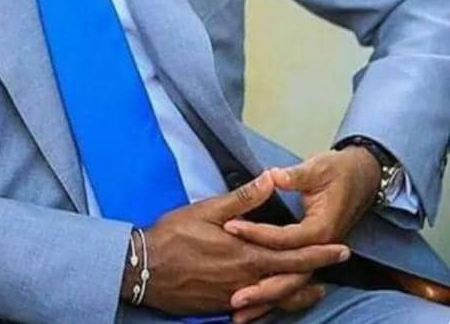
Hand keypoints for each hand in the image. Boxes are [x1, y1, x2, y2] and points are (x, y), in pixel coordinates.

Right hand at [121, 170, 350, 316]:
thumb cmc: (174, 235)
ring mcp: (235, 297)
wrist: (143, 270)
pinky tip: (277, 298)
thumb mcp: (207, 210)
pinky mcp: (223, 306)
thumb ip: (243, 198)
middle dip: (317, 271)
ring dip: (300, 292)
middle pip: (292, 281)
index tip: (342, 248)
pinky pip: (258, 307)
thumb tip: (270, 179)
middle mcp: (247, 281)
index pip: (293, 256)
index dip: (320, 252)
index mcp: (246, 255)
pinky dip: (275, 302)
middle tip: (337, 263)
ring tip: (317, 287)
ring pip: (277, 299)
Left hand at [223, 148, 380, 315]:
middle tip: (234, 297)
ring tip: (239, 314)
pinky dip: (275, 297)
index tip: (229, 227)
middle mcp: (320, 248)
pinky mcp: (312, 257)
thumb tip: (273, 176)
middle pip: (289, 275)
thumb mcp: (318, 168)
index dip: (255, 233)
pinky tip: (256, 308)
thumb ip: (295, 176)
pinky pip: (292, 282)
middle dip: (261, 288)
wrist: (364, 177)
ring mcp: (318, 256)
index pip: (284, 238)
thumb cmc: (339, 171)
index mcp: (321, 228)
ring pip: (290, 286)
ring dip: (267, 301)